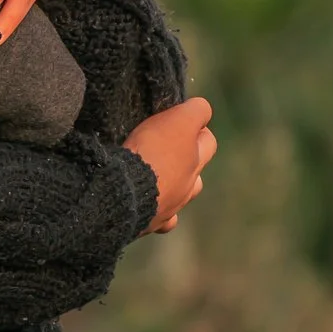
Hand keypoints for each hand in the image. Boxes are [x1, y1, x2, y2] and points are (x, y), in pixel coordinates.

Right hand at [127, 95, 215, 229]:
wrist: (125, 191)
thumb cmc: (151, 152)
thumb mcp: (177, 121)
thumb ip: (195, 112)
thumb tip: (204, 109)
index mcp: (195, 160)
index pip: (207, 139)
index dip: (196, 126)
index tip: (179, 118)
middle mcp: (189, 185)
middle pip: (198, 167)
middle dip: (191, 156)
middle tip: (170, 144)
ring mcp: (172, 206)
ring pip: (184, 194)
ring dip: (178, 185)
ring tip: (162, 176)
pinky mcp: (151, 222)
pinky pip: (163, 220)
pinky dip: (161, 212)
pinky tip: (151, 204)